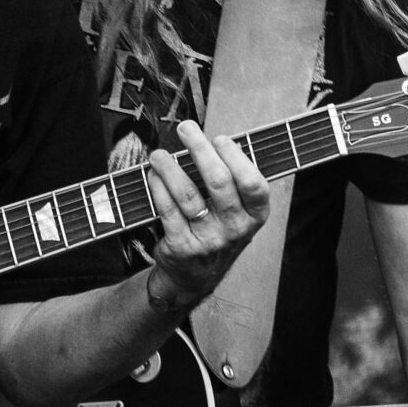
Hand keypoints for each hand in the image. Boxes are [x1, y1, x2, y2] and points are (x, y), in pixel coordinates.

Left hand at [143, 121, 270, 308]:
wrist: (194, 277)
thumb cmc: (216, 233)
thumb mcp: (237, 215)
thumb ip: (233, 183)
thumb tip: (215, 143)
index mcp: (254, 217)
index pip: (253, 184)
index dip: (236, 158)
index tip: (219, 139)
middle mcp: (235, 229)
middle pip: (219, 182)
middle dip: (200, 149)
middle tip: (186, 129)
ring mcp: (208, 240)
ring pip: (188, 194)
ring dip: (171, 168)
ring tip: (160, 153)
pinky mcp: (182, 246)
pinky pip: (167, 209)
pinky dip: (158, 187)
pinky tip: (153, 174)